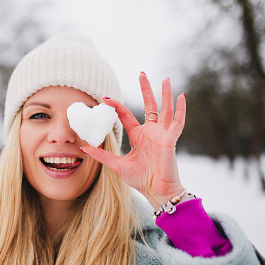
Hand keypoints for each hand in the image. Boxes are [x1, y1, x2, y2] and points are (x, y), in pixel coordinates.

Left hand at [81, 73, 186, 209]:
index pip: (127, 115)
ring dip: (166, 94)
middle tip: (142, 73)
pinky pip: (178, 122)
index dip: (116, 106)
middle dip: (146, 89)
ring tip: (167, 79)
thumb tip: (83, 148)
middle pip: (149, 105)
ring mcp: (162, 134)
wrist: (156, 191)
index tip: (105, 98)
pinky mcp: (170, 140)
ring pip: (165, 109)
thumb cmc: (141, 179)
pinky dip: (180, 109)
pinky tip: (181, 96)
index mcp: (139, 136)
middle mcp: (151, 132)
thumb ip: (102, 155)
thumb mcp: (117, 165)